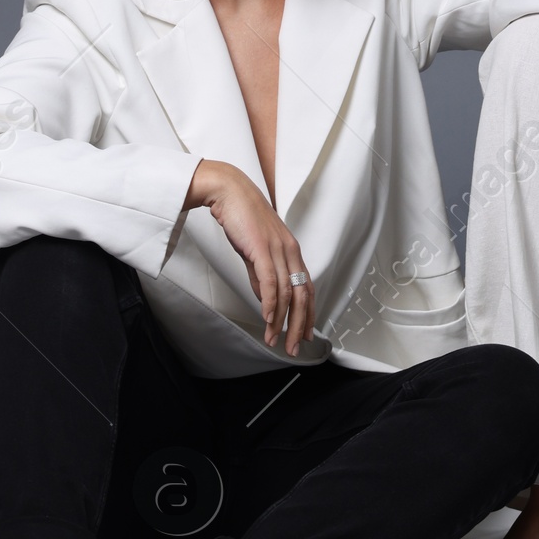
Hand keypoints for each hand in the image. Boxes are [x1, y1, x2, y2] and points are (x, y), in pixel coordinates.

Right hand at [186, 161, 315, 353]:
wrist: (229, 191)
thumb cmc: (241, 217)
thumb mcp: (255, 250)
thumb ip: (261, 274)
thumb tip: (265, 298)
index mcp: (291, 250)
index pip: (307, 287)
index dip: (309, 313)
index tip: (305, 333)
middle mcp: (290, 251)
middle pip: (303, 295)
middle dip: (299, 324)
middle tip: (294, 347)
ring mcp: (278, 249)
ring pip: (288, 293)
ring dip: (282, 321)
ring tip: (276, 339)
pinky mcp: (262, 248)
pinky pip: (270, 283)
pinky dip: (270, 304)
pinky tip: (267, 319)